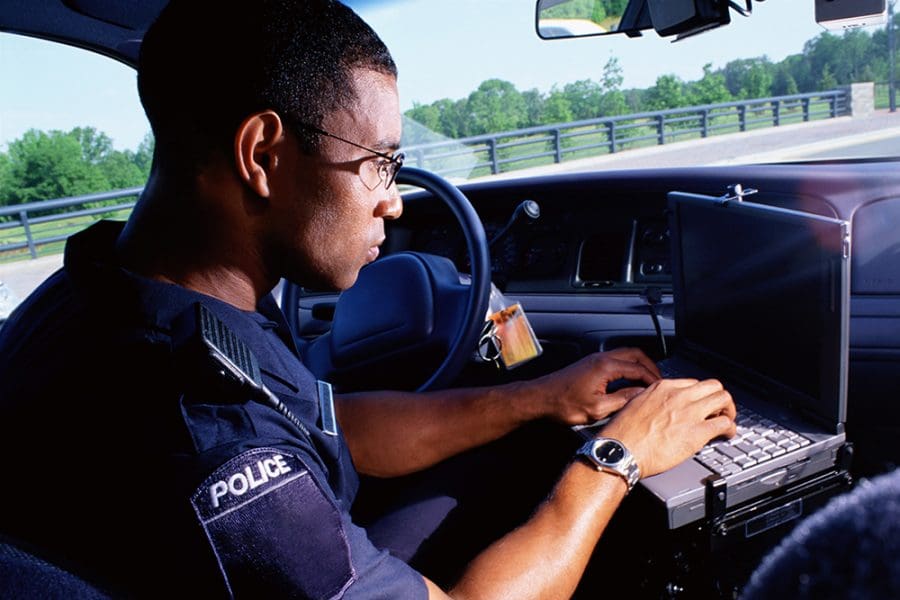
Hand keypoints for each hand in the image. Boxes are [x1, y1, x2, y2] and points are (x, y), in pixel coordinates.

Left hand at [535, 348, 661, 425]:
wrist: (540, 399)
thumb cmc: (562, 404)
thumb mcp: (597, 409)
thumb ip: (622, 400)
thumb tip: (640, 395)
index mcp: (605, 366)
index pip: (638, 368)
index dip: (653, 379)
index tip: (661, 388)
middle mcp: (601, 358)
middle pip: (635, 354)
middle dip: (650, 367)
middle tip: (659, 381)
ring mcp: (594, 359)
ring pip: (625, 355)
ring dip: (639, 365)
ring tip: (647, 380)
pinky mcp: (590, 364)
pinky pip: (615, 360)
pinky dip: (627, 367)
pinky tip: (629, 380)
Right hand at [600, 378, 735, 476]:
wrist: (621, 450)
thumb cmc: (623, 433)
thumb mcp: (634, 405)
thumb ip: (652, 402)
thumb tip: (660, 409)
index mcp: (663, 388)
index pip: (693, 383)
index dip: (699, 395)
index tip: (700, 404)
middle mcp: (679, 395)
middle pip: (713, 386)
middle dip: (719, 398)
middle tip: (718, 410)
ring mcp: (690, 412)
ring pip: (723, 399)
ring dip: (728, 410)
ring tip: (726, 420)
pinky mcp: (697, 432)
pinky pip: (725, 423)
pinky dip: (730, 428)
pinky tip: (727, 434)